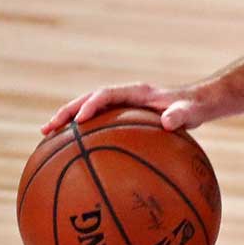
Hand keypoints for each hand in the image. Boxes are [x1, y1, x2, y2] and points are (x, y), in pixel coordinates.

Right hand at [39, 82, 204, 135]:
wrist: (197, 104)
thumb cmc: (195, 108)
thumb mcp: (192, 111)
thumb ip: (182, 114)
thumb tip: (169, 122)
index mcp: (136, 91)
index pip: (106, 94)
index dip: (91, 105)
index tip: (80, 120)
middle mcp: (125, 96)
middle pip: (87, 100)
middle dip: (66, 112)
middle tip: (47, 129)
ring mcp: (121, 106)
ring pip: (87, 111)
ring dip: (67, 122)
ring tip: (46, 137)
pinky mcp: (122, 117)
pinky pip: (97, 124)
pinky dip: (82, 134)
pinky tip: (71, 152)